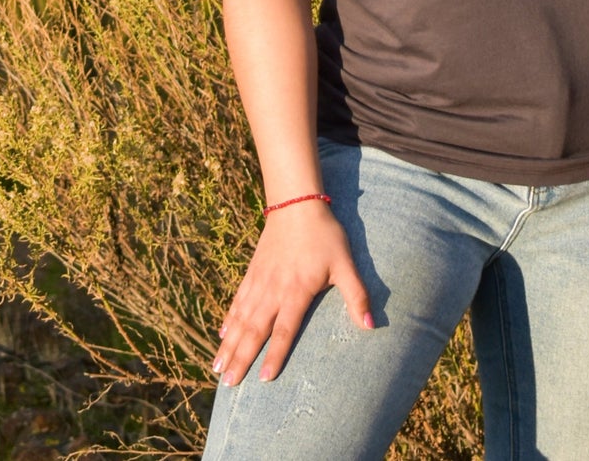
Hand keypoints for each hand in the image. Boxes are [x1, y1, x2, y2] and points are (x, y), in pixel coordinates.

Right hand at [213, 202, 373, 384]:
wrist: (296, 204)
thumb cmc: (324, 235)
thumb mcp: (345, 264)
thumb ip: (356, 295)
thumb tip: (370, 325)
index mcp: (296, 291)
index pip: (284, 330)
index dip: (274, 355)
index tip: (263, 380)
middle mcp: (273, 290)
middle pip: (254, 330)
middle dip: (241, 358)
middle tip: (227, 384)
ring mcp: (260, 281)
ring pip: (241, 318)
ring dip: (229, 344)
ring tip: (217, 368)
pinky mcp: (253, 271)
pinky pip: (238, 300)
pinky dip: (229, 319)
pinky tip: (222, 334)